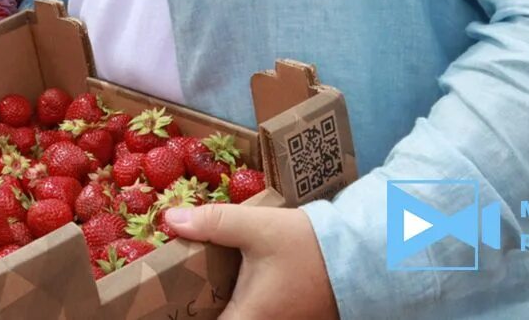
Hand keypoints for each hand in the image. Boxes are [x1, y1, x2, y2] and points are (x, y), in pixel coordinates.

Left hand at [162, 205, 337, 319]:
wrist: (362, 256)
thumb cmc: (306, 245)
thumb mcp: (256, 227)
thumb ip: (212, 223)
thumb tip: (171, 219)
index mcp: (248, 319)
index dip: (185, 317)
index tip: (166, 306)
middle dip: (200, 309)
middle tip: (177, 291)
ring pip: (239, 318)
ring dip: (221, 306)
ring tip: (196, 285)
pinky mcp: (294, 318)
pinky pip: (256, 314)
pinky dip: (240, 304)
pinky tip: (228, 283)